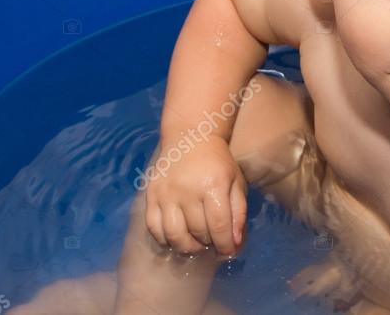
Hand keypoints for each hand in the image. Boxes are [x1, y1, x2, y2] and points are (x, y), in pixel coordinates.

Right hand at [143, 136, 247, 255]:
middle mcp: (187, 191)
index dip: (225, 245)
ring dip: (188, 247)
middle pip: (197, 233)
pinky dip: (165, 240)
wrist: (190, 137)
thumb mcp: (236, 181)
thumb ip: (238, 212)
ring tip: (197, 243)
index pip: (219, 226)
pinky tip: (177, 237)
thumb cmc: (218, 162)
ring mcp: (166, 194)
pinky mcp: (151, 195)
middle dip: (209, 244)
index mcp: (213, 186)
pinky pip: (154, 228)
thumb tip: (234, 243)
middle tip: (213, 242)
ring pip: (174, 236)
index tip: (228, 252)